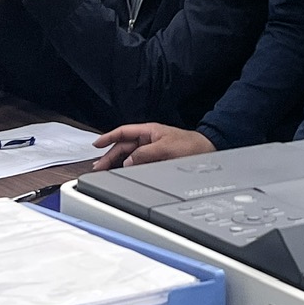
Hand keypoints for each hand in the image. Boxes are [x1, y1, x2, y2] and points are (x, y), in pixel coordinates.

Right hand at [93, 123, 215, 169]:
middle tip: (98, 166)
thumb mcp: (166, 148)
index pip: (124, 132)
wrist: (206, 152)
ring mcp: (151, 150)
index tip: (97, 144)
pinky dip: (127, 167)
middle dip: (109, 155)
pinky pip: (137, 163)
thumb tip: (127, 161)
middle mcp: (148, 139)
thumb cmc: (190, 145)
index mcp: (149, 131)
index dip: (108, 137)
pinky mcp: (155, 159)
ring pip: (129, 156)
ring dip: (116, 162)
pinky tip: (121, 173)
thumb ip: (145, 154)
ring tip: (104, 170)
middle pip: (123, 146)